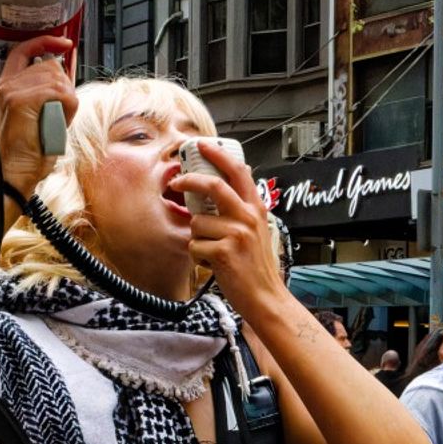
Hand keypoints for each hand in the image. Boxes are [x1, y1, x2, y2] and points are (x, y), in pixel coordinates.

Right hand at [0, 35, 78, 198]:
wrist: (11, 176)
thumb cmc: (24, 154)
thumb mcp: (34, 117)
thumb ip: (43, 95)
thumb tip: (64, 80)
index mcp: (4, 87)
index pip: (24, 51)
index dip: (45, 42)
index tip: (64, 43)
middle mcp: (4, 85)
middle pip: (50, 66)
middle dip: (64, 89)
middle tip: (59, 114)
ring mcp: (10, 91)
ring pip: (57, 80)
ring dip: (66, 102)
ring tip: (55, 123)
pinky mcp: (19, 101)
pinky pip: (59, 94)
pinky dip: (67, 109)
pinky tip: (58, 123)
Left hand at [173, 141, 285, 314]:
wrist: (265, 297)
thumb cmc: (256, 267)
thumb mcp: (258, 231)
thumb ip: (244, 208)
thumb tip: (232, 180)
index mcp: (256, 209)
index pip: (238, 172)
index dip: (218, 155)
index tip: (203, 146)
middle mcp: (247, 217)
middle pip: (213, 186)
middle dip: (189, 181)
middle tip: (177, 183)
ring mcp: (236, 234)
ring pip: (197, 223)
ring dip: (197, 238)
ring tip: (212, 251)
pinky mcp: (223, 252)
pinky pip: (194, 245)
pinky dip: (197, 256)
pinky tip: (213, 264)